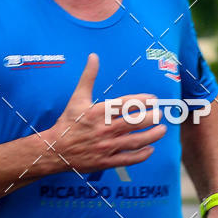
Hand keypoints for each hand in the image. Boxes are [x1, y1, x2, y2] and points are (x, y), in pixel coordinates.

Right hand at [47, 53, 165, 171]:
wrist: (56, 149)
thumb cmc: (68, 122)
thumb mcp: (77, 98)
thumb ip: (88, 77)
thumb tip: (93, 56)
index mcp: (98, 112)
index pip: (125, 104)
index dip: (141, 101)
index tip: (153, 99)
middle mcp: (104, 129)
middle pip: (133, 123)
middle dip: (150, 118)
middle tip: (160, 114)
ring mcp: (106, 146)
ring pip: (134, 141)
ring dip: (151, 136)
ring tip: (162, 130)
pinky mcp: (106, 161)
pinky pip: (127, 159)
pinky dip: (141, 155)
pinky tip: (150, 149)